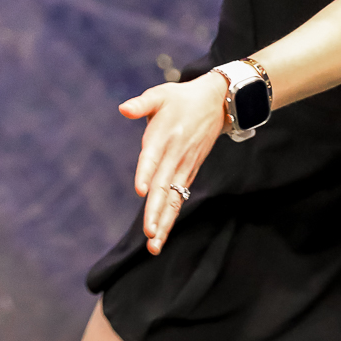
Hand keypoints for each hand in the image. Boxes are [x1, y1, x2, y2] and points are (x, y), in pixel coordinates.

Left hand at [119, 73, 225, 254]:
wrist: (217, 103)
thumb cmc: (181, 98)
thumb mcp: (160, 94)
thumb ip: (141, 104)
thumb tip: (123, 109)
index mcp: (165, 136)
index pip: (153, 158)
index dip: (146, 173)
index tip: (140, 191)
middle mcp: (175, 156)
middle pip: (164, 187)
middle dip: (156, 212)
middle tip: (148, 234)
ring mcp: (184, 167)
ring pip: (174, 199)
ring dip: (164, 222)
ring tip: (154, 245)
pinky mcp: (189, 172)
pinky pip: (180, 198)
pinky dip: (171, 216)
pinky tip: (162, 233)